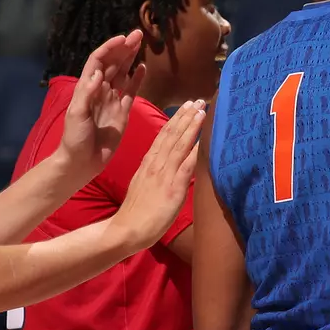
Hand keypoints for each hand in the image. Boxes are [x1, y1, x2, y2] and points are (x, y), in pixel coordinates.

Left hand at [58, 31, 145, 181]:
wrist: (82, 162)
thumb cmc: (74, 139)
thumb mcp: (77, 114)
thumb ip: (87, 93)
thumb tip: (99, 74)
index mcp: (87, 88)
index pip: (99, 61)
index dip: (110, 48)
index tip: (123, 38)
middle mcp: (101, 90)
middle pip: (113, 63)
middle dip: (124, 48)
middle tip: (139, 34)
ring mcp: (112, 100)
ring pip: (123, 74)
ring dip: (131, 58)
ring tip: (141, 44)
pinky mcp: (123, 112)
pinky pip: (131, 92)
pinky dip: (137, 79)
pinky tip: (143, 67)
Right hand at [112, 101, 205, 250]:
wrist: (126, 229)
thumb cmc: (136, 211)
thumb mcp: (144, 183)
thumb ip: (156, 171)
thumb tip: (170, 163)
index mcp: (149, 162)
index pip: (164, 135)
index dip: (177, 119)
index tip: (188, 106)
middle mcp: (156, 164)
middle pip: (172, 135)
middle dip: (186, 116)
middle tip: (199, 100)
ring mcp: (164, 175)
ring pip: (179, 145)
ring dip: (191, 127)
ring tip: (201, 111)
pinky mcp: (172, 189)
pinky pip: (185, 167)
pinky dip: (194, 152)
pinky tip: (203, 141)